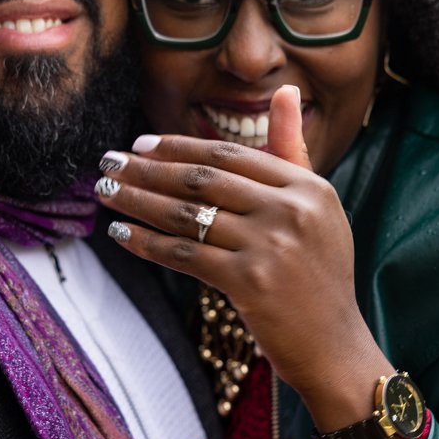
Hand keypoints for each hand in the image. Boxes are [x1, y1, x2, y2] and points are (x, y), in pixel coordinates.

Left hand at [95, 85, 392, 426]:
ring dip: (137, 201)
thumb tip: (283, 90)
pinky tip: (121, 233)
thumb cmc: (320, 278)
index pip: (231, 155)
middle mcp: (292, 210)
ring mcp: (272, 246)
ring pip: (187, 214)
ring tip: (105, 192)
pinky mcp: (250, 283)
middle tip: (108, 162)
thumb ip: (293, 152)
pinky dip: (147, 242)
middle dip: (148, 169)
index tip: (141, 144)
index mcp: (309, 187)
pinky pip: (184, 254)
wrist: (334, 348)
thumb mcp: (318, 209)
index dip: (180, 147)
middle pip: (203, 179)